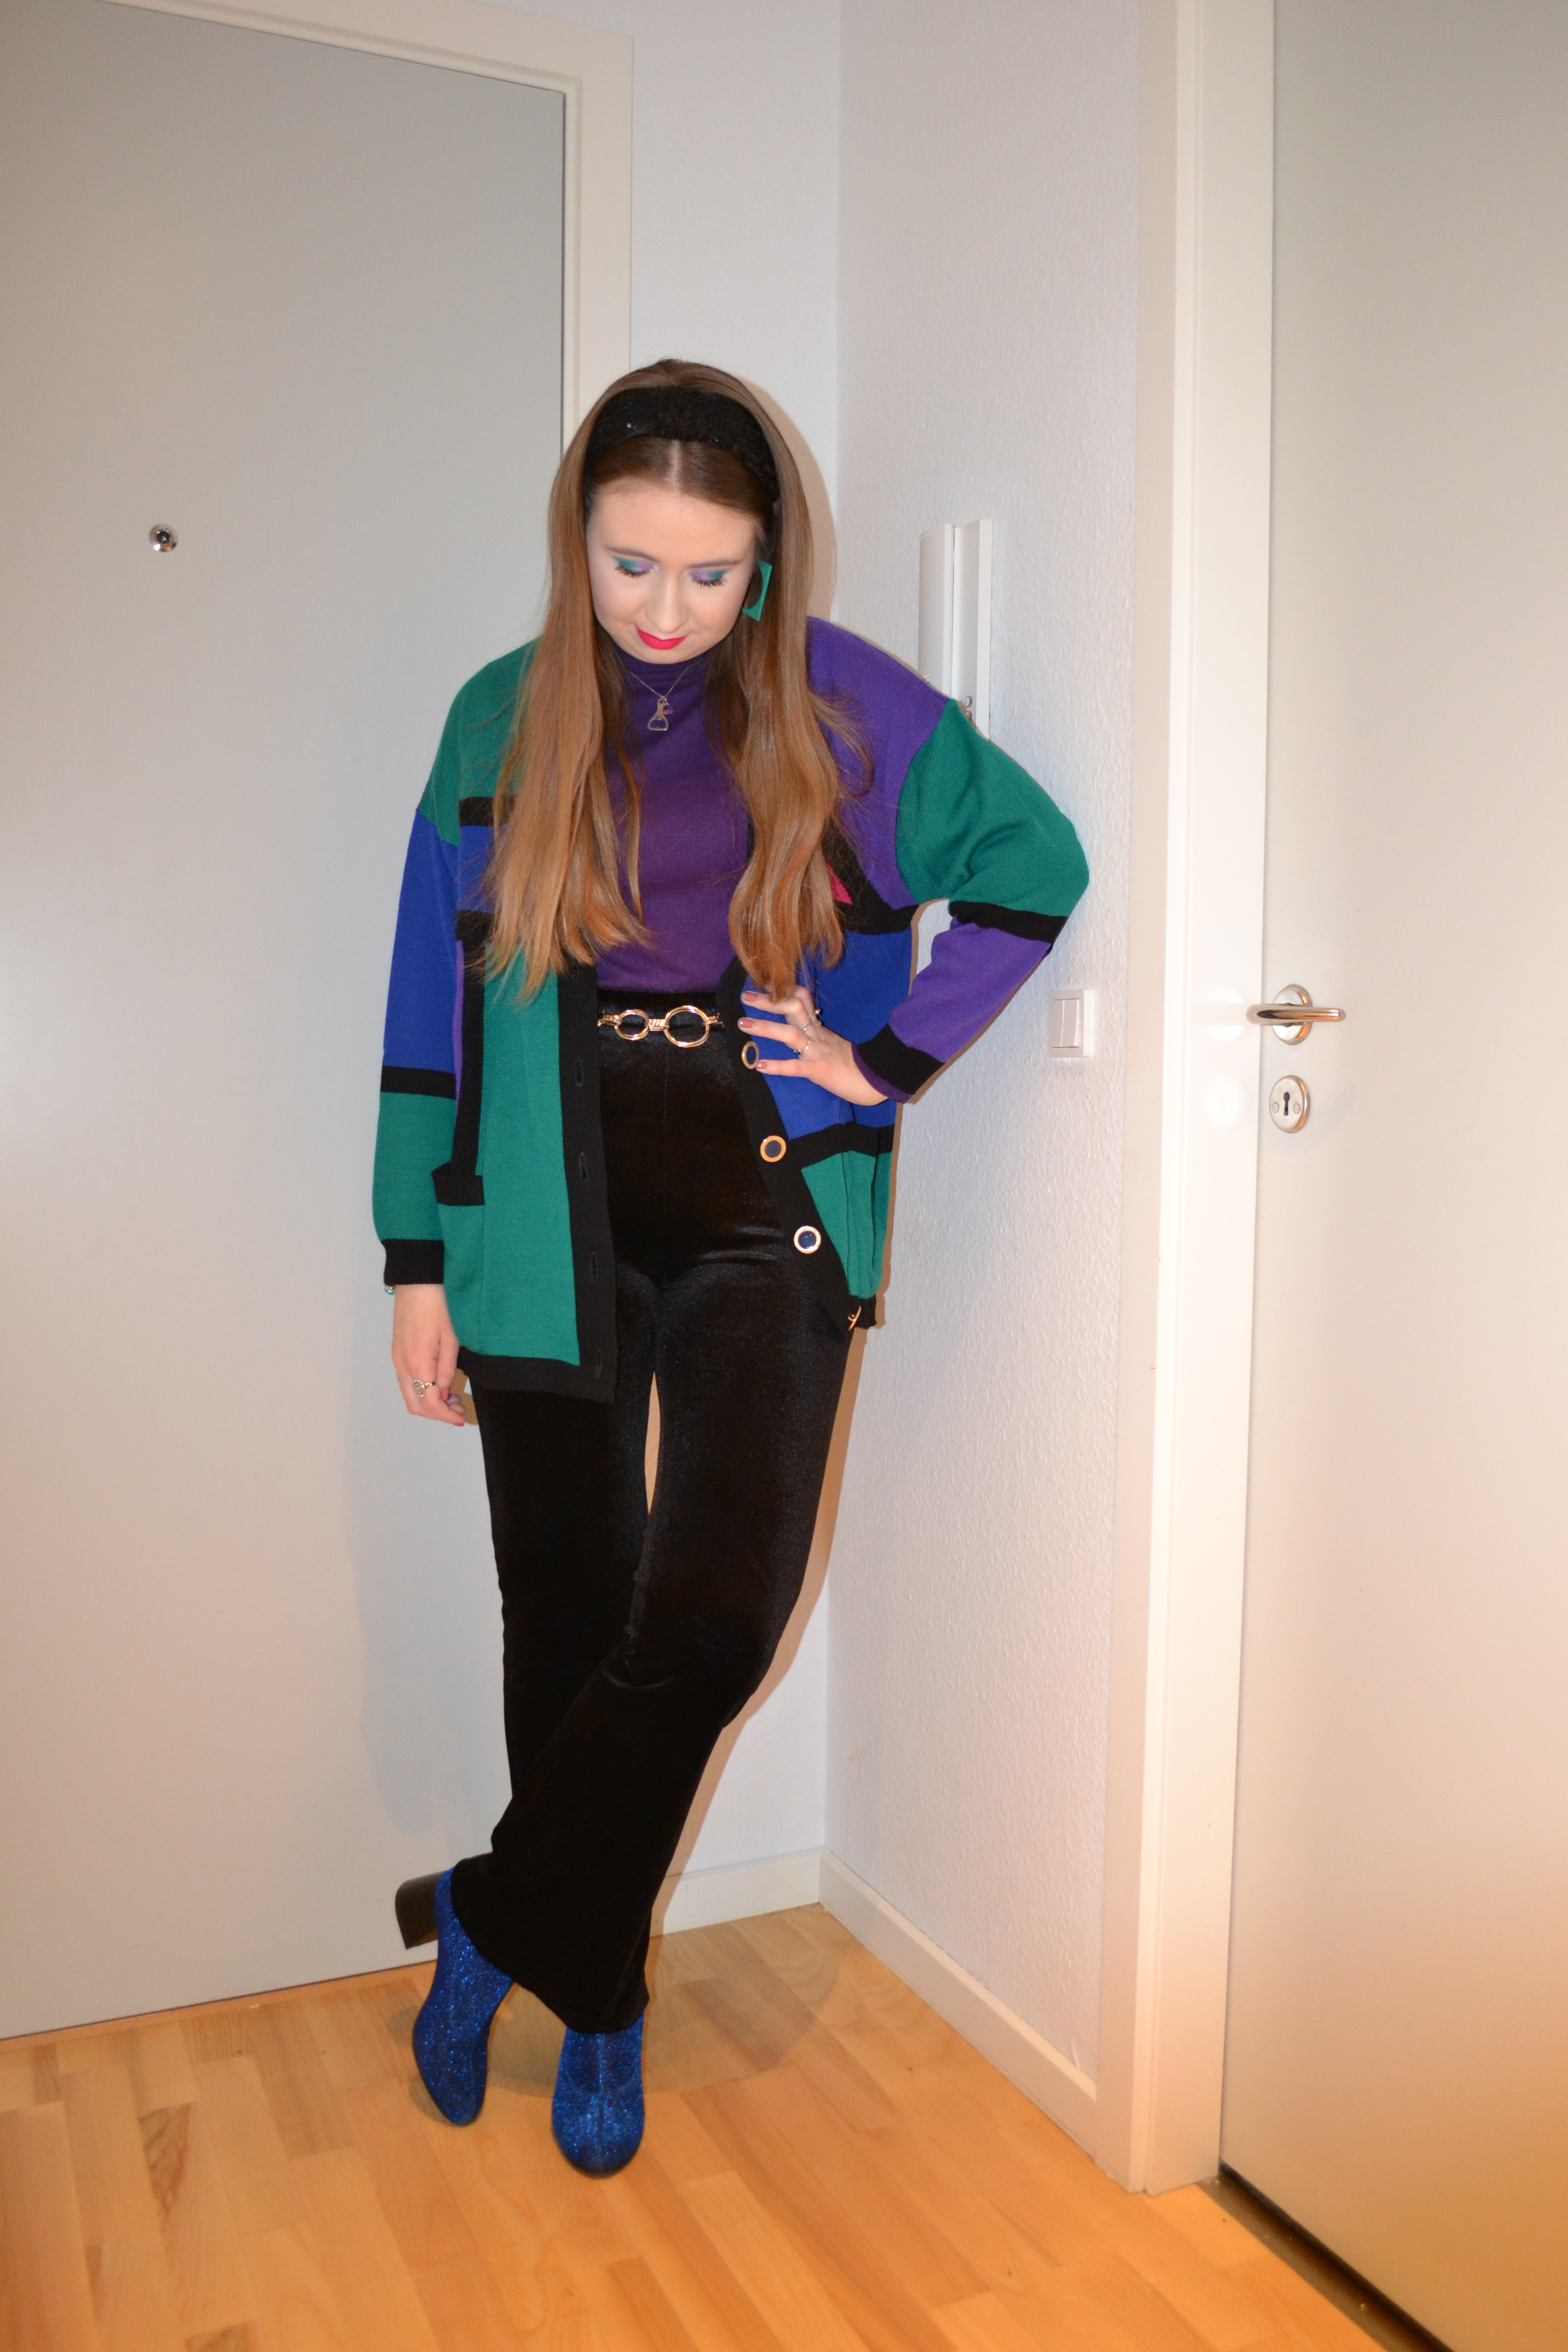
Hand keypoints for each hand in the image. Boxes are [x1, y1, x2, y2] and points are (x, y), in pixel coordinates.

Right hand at [391, 1284, 465, 1425]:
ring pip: (409, 1396)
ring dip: (430, 1403)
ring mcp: (397, 1360)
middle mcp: (403, 1366)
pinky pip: (407, 1383)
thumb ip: (447, 1369)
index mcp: (418, 1364)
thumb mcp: (450, 1338)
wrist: (416, 1283)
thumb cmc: (436, 1306)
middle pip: (416, 1406)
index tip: (462, 1418)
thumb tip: (445, 1393)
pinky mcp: (396, 1354)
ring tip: (452, 1398)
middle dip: (438, 1414)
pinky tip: (438, 1384)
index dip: (447, 1415)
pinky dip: (422, 1391)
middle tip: (459, 1410)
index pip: (431, 1403)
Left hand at [739, 987, 887, 1106]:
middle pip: (793, 1008)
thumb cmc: (853, 1064)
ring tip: (743, 1023)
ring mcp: (817, 1051)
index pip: (802, 998)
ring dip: (765, 1027)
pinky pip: (795, 1067)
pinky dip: (777, 1066)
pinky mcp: (819, 1070)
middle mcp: (817, 1034)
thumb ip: (815, 1033)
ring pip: (790, 1033)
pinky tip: (759, 1065)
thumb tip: (799, 1026)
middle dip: (768, 1001)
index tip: (763, 981)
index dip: (782, 988)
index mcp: (819, 1027)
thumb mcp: (832, 1042)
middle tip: (745, 996)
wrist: (876, 1079)